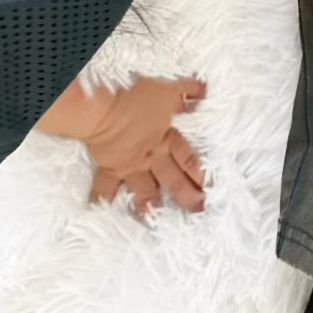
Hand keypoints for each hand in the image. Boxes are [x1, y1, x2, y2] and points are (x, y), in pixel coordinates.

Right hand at [36, 74, 206, 213]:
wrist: (105, 106)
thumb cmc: (137, 94)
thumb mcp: (168, 88)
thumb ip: (187, 90)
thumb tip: (204, 91)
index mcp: (166, 137)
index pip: (188, 159)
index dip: (200, 174)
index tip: (212, 189)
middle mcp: (151, 156)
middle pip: (173, 181)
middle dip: (186, 198)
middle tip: (198, 211)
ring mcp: (130, 165)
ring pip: (143, 192)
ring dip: (150, 208)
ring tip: (156, 224)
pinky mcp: (109, 168)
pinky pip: (103, 189)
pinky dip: (100, 200)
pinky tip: (99, 213)